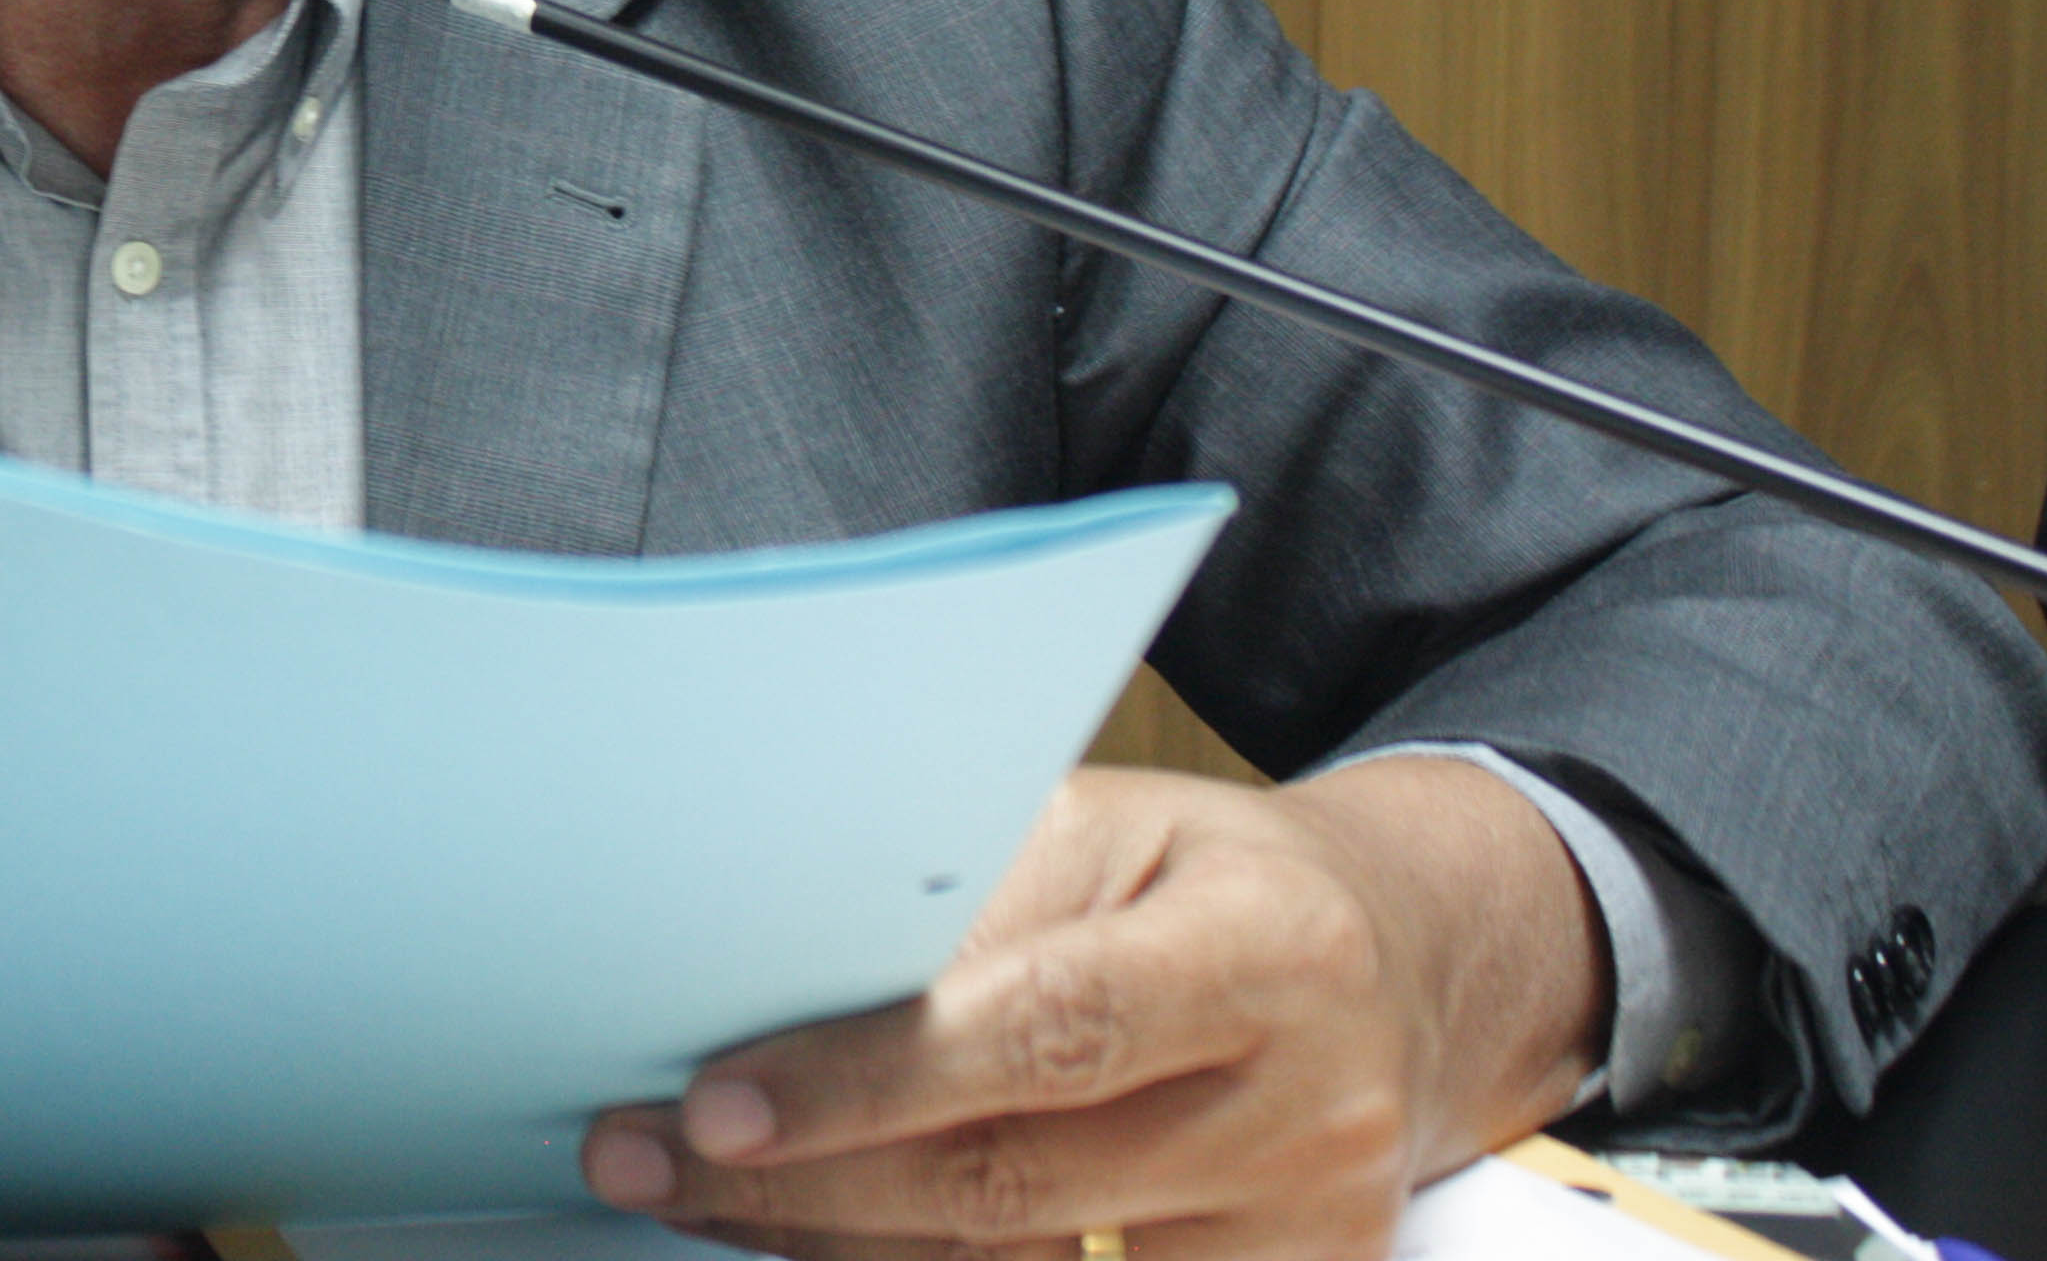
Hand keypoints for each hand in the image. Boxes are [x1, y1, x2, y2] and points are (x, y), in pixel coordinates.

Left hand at [582, 758, 1608, 1259]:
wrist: (1406, 960)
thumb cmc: (1205, 875)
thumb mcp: (1108, 829)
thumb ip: (967, 902)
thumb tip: (775, 976)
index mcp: (1262, 939)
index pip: (1041, 1024)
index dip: (868, 1077)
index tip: (715, 1106)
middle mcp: (1305, 1095)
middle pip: (1015, 1173)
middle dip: (801, 1179)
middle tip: (641, 1162)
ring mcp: (1306, 1215)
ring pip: (1023, 1260)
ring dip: (838, 1237)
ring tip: (702, 1199)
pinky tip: (831, 1235)